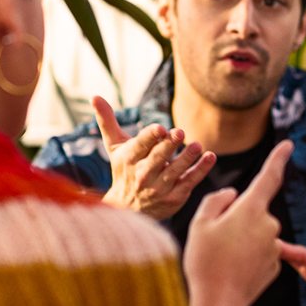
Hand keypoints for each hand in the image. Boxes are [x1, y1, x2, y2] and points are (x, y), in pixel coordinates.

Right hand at [93, 96, 215, 219]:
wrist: (128, 209)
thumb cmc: (123, 169)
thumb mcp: (114, 146)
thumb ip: (107, 121)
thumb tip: (94, 96)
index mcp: (129, 159)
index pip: (140, 145)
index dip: (150, 136)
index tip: (159, 128)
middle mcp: (143, 174)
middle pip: (158, 158)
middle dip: (169, 145)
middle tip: (180, 132)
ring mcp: (159, 188)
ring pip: (175, 170)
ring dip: (187, 157)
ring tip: (197, 145)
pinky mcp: (174, 198)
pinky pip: (189, 182)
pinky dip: (201, 170)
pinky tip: (210, 157)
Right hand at [184, 140, 293, 305]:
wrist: (218, 304)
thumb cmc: (205, 261)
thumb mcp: (200, 223)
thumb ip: (217, 200)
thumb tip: (232, 194)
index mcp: (251, 209)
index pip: (269, 177)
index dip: (278, 158)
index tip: (288, 144)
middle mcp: (269, 225)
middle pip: (253, 211)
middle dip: (237, 218)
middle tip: (214, 239)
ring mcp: (274, 246)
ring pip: (255, 233)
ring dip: (240, 239)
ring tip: (220, 258)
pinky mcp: (274, 265)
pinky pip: (259, 252)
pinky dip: (246, 256)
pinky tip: (231, 270)